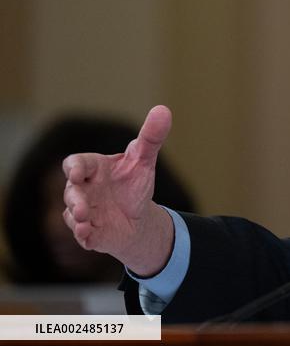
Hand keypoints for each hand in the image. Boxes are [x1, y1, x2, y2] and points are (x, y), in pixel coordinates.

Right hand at [62, 105, 174, 275]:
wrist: (139, 219)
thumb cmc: (134, 185)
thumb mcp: (144, 160)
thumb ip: (151, 137)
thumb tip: (163, 109)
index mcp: (93, 169)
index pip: (76, 164)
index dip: (74, 168)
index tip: (77, 173)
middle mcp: (83, 190)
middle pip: (70, 191)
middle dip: (74, 197)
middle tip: (81, 204)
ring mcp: (84, 213)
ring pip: (72, 214)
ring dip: (77, 217)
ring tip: (85, 219)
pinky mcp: (90, 233)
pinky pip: (81, 235)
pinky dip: (83, 235)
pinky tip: (88, 235)